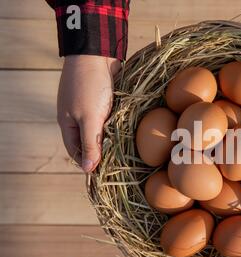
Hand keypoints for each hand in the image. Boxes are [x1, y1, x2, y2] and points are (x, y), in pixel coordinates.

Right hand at [57, 55, 120, 171]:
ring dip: (112, 138)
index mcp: (67, 124)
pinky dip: (117, 124)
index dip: (89, 163)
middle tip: (120, 164)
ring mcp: (90, 107)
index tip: (105, 174)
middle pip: (89, 142)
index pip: (76, 151)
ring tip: (127, 150)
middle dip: (102, 152)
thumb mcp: (89, 118)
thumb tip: (88, 170)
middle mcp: (77, 118)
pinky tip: (130, 131)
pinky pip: (110, 117)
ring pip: (101, 130)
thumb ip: (90, 143)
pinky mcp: (103, 99)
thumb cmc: (90, 87)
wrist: (97, 53)